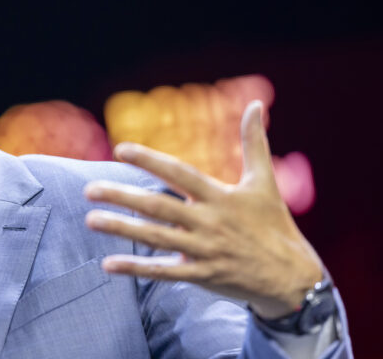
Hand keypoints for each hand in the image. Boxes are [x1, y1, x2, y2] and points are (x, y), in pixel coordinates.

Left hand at [84, 100, 322, 318]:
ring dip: (122, 229)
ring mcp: (205, 250)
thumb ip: (254, 142)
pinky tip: (109, 264)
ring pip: (156, 238)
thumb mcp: (266, 182)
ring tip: (91, 219)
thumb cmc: (275, 225)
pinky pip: (165, 272)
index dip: (150, 160)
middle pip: (159, 206)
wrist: (294, 278)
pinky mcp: (203, 275)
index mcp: (222, 196)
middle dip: (122, 196)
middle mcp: (210, 221)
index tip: (121, 149)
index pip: (180, 173)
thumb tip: (255, 104)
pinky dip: (137, 268)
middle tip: (88, 189)